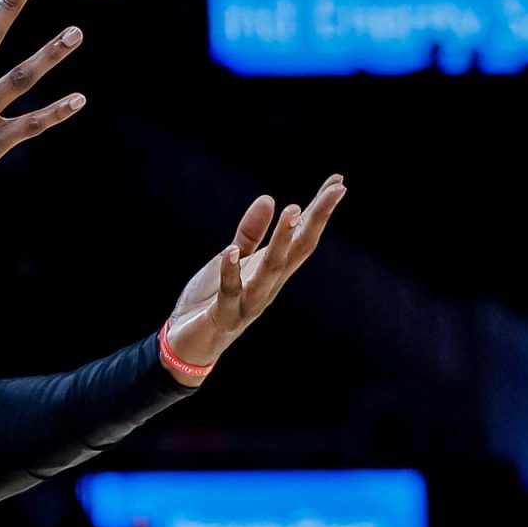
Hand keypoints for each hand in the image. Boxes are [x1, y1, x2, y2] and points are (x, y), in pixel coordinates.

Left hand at [165, 175, 346, 378]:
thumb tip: (270, 198)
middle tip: (335, 190)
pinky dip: (231, 272)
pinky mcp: (224, 316)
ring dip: (281, 241)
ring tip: (293, 209)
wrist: (189, 344)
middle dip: (316, 219)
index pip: (302, 238)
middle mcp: (268, 286)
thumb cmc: (212, 299)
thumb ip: (250, 233)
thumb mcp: (231, 259)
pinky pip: (230, 293)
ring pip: (270, 270)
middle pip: (297, 250)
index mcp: (272, 272)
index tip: (338, 182)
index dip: (319, 211)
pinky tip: (231, 250)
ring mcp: (248, 303)